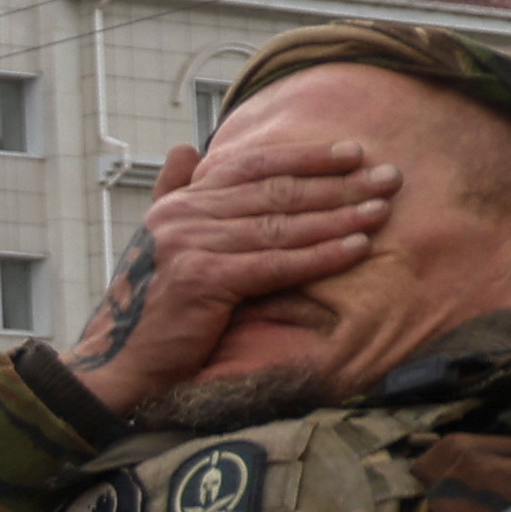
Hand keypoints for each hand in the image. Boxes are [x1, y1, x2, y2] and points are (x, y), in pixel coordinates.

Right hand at [60, 133, 396, 415]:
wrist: (121, 363)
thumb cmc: (151, 308)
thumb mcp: (160, 243)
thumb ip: (173, 193)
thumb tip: (187, 148)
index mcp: (178, 204)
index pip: (251, 166)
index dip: (306, 156)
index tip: (354, 152)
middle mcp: (182, 217)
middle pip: (274, 192)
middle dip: (338, 183)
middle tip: (388, 176)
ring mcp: (190, 247)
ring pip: (280, 225)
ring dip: (339, 216)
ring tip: (382, 209)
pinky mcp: (203, 281)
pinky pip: (275, 264)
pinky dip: (319, 255)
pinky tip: (356, 247)